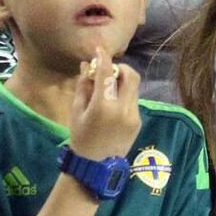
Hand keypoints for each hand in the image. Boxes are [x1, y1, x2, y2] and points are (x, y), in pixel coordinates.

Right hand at [69, 46, 139, 161]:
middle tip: (108, 71)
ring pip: (134, 87)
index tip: (99, 49)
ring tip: (108, 88)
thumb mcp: (76, 111)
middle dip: (120, 68)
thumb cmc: (80, 138)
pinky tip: (112, 104)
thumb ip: (84, 86)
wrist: (95, 167)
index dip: (103, 57)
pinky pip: (133, 100)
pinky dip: (124, 95)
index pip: (107, 73)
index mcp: (104, 106)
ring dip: (122, 82)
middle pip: (131, 76)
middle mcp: (123, 109)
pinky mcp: (138, 122)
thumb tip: (87, 65)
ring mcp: (134, 116)